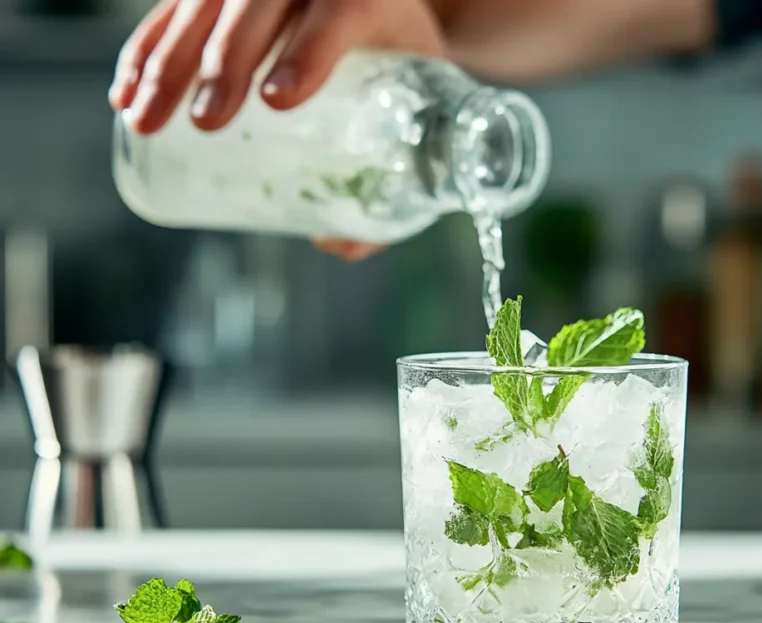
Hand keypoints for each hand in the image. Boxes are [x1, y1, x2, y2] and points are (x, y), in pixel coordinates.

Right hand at [109, 0, 446, 260]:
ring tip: (146, 120)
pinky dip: (146, 49)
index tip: (278, 100)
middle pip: (259, 3)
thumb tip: (335, 241)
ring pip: (205, 5)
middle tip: (208, 122)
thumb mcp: (417, 111)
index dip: (310, 52)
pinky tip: (125, 93)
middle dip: (227, 60)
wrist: (388, 18)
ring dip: (169, 61)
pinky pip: (173, 11)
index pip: (341, 10)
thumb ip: (396, 177)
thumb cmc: (405, 72)